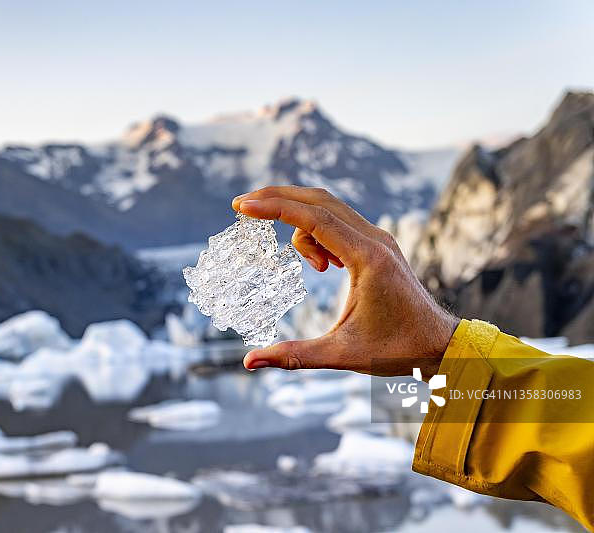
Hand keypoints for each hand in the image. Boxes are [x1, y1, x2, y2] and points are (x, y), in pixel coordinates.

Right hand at [231, 186, 458, 378]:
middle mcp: (374, 239)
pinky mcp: (378, 244)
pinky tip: (323, 266)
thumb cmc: (397, 350)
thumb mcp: (342, 355)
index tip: (242, 206)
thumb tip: (249, 362)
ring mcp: (378, 238)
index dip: (274, 207)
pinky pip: (338, 222)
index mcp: (366, 258)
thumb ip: (293, 355)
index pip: (313, 217)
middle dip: (277, 197)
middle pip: (318, 199)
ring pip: (327, 209)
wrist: (440, 345)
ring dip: (301, 225)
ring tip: (311, 268)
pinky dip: (317, 232)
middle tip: (241, 206)